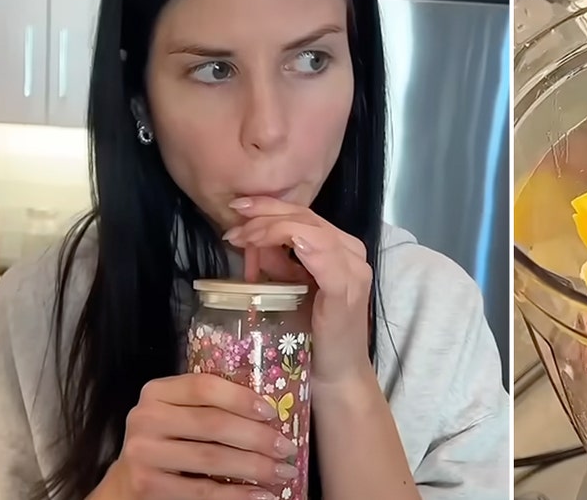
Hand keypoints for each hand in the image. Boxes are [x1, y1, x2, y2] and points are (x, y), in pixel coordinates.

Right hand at [94, 373, 297, 499]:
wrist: (129, 479)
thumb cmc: (168, 439)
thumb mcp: (180, 413)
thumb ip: (210, 406)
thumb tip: (270, 414)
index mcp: (157, 392)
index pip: (204, 386)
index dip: (241, 398)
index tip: (272, 413)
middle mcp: (146, 418)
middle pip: (214, 424)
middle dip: (258, 438)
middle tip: (287, 448)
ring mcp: (144, 453)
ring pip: (212, 458)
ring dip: (255, 467)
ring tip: (282, 472)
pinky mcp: (147, 485)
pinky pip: (203, 490)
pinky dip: (237, 493)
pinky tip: (260, 494)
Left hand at [223, 196, 372, 386]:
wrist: (336, 377)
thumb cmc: (313, 338)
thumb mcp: (291, 291)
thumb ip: (279, 265)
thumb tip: (253, 242)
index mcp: (342, 251)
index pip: (306, 216)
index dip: (270, 207)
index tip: (237, 212)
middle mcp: (353, 254)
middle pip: (307, 217)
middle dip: (265, 213)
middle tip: (233, 219)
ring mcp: (352, 270)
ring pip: (310, 228)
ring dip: (270, 227)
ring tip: (241, 235)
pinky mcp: (345, 288)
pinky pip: (319, 251)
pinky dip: (290, 240)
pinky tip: (265, 242)